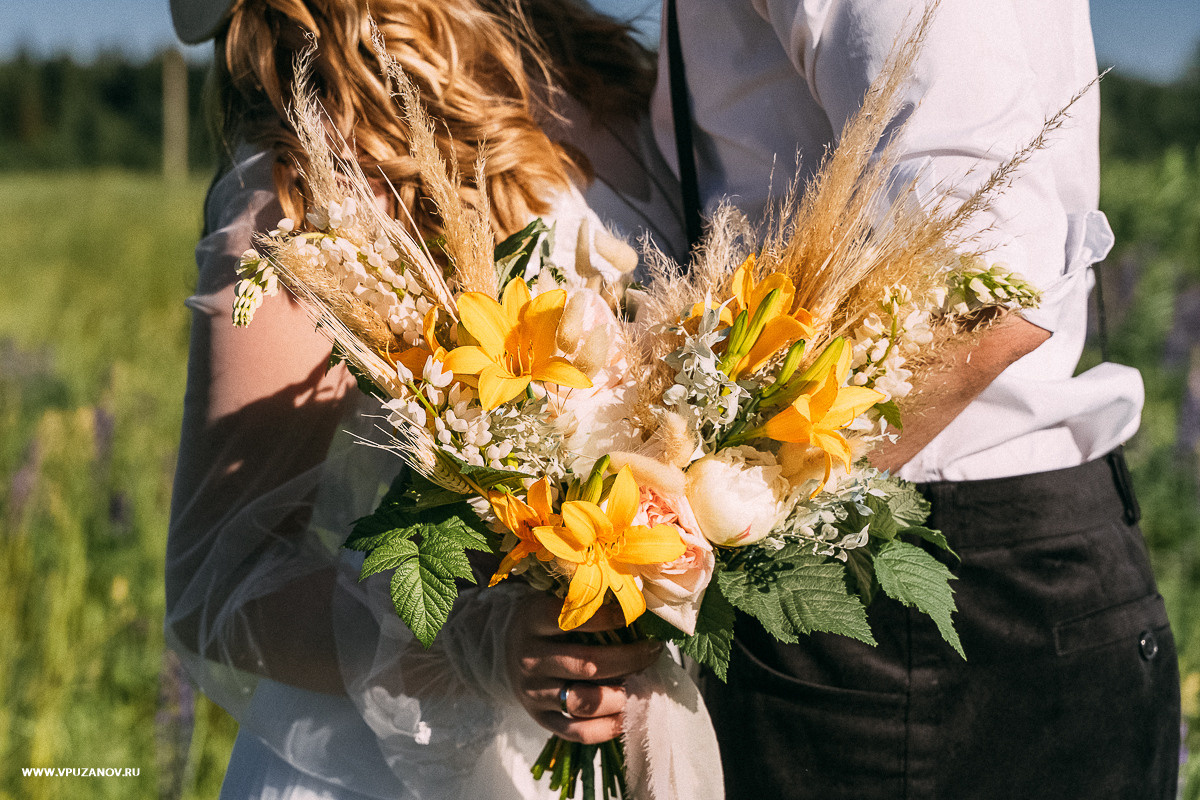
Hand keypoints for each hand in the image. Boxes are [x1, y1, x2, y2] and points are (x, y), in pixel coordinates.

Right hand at [506, 593, 662, 743]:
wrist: (504, 651)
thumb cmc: (543, 622)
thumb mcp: (552, 599)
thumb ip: (583, 602)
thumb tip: (633, 603)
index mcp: (533, 621)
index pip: (571, 620)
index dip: (606, 619)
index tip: (632, 617)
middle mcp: (531, 658)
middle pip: (586, 664)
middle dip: (628, 660)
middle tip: (652, 652)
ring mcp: (534, 692)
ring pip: (583, 701)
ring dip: (619, 697)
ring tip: (642, 687)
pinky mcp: (540, 718)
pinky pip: (575, 731)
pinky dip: (605, 728)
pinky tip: (627, 716)